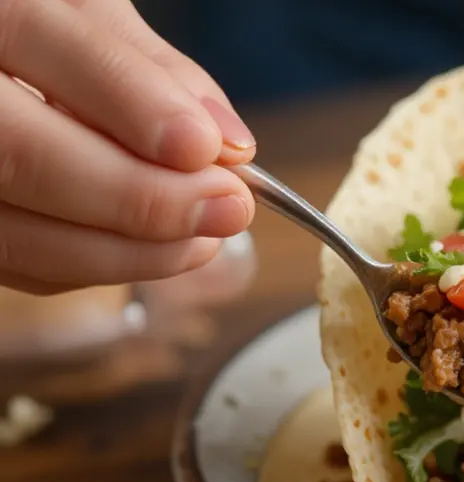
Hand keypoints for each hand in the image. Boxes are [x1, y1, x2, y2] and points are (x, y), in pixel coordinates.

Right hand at [0, 0, 256, 294]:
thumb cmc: (46, 38)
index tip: (206, 146)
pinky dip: (97, 263)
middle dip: (140, 196)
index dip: (128, 101)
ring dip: (128, 249)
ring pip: (18, 231)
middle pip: (20, 154)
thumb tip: (228, 144)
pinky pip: (21, 263)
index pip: (36, 40)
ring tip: (204, 235)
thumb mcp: (93, 22)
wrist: (4, 69)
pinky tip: (154, 247)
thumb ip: (156, 69)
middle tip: (226, 207)